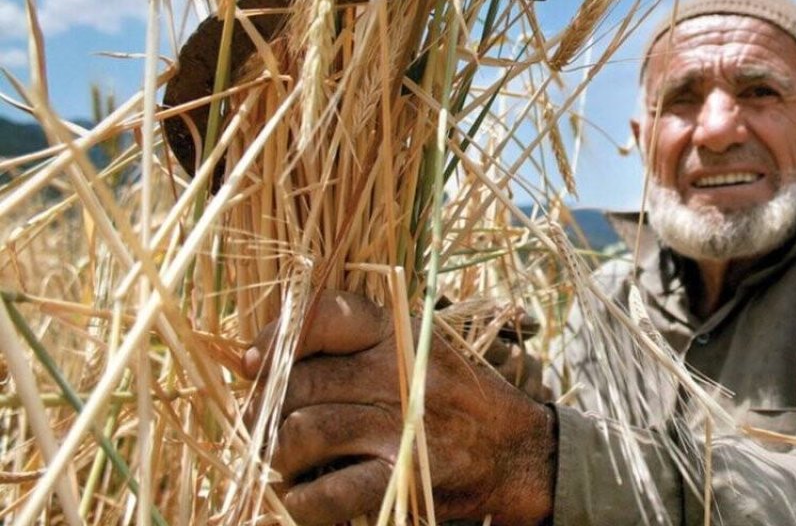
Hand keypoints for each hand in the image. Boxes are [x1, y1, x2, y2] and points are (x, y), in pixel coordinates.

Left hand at [242, 290, 555, 525]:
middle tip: (263, 432)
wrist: (520, 455)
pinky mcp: (402, 478)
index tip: (252, 363)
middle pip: (297, 383)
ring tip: (286, 467)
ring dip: (279, 459)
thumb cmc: (454, 401)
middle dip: (264, 413)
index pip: (322, 314)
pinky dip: (301, 503)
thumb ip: (352, 347)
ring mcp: (400, 426)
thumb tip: (259, 359)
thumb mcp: (416, 350)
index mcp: (397, 333)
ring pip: (301, 434)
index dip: (275, 337)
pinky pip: (325, 494)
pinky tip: (304, 501)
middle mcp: (397, 371)